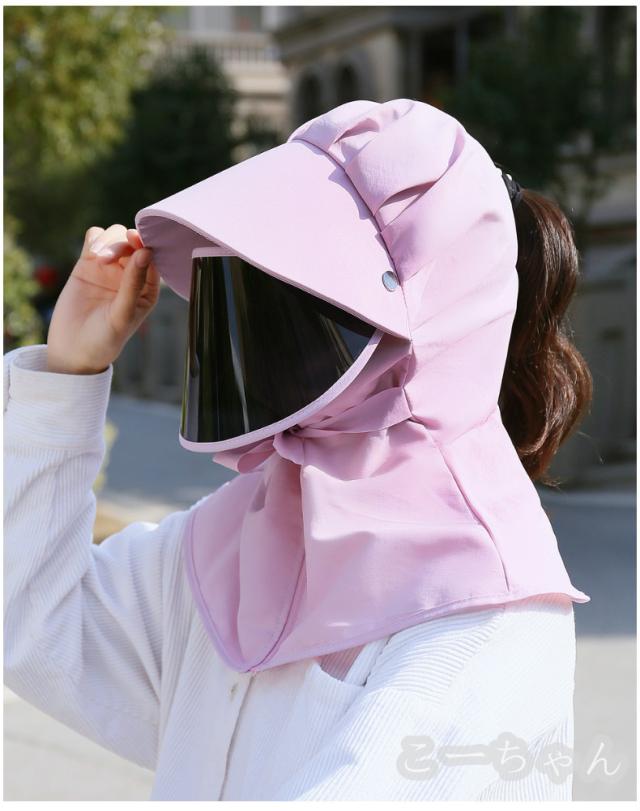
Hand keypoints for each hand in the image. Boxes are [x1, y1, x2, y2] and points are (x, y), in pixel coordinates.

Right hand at [46, 224, 159, 374]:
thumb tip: (146, 252)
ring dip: (109, 240)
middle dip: (124, 244)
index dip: (146, 246)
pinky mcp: (87, 264)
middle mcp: (131, 276)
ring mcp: (109, 268)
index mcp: (148, 289)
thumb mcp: (122, 314)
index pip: (153, 260)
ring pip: (116, 237)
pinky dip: (95, 237)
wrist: (72, 350)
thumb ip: (133, 284)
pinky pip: (95, 239)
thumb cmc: (104, 339)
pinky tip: (92, 251)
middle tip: (107, 258)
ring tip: (97, 258)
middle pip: (134, 244)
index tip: (136, 241)